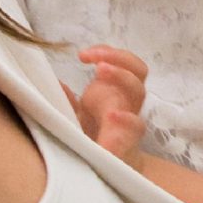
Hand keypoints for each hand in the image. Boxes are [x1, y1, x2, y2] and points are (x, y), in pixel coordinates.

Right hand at [64, 44, 146, 158]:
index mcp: (124, 134)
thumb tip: (65, 129)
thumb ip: (79, 141)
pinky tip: (84, 55)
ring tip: (87, 55)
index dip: (125, 121)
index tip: (110, 116)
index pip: (133, 127)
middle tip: (100, 69)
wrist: (110, 145)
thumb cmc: (97, 148)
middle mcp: (130, 111)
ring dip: (115, 58)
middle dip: (121, 77)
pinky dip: (105, 53)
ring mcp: (129, 93)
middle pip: (137, 90)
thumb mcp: (84, 149)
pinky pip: (122, 61)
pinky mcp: (121, 80)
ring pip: (135, 70)